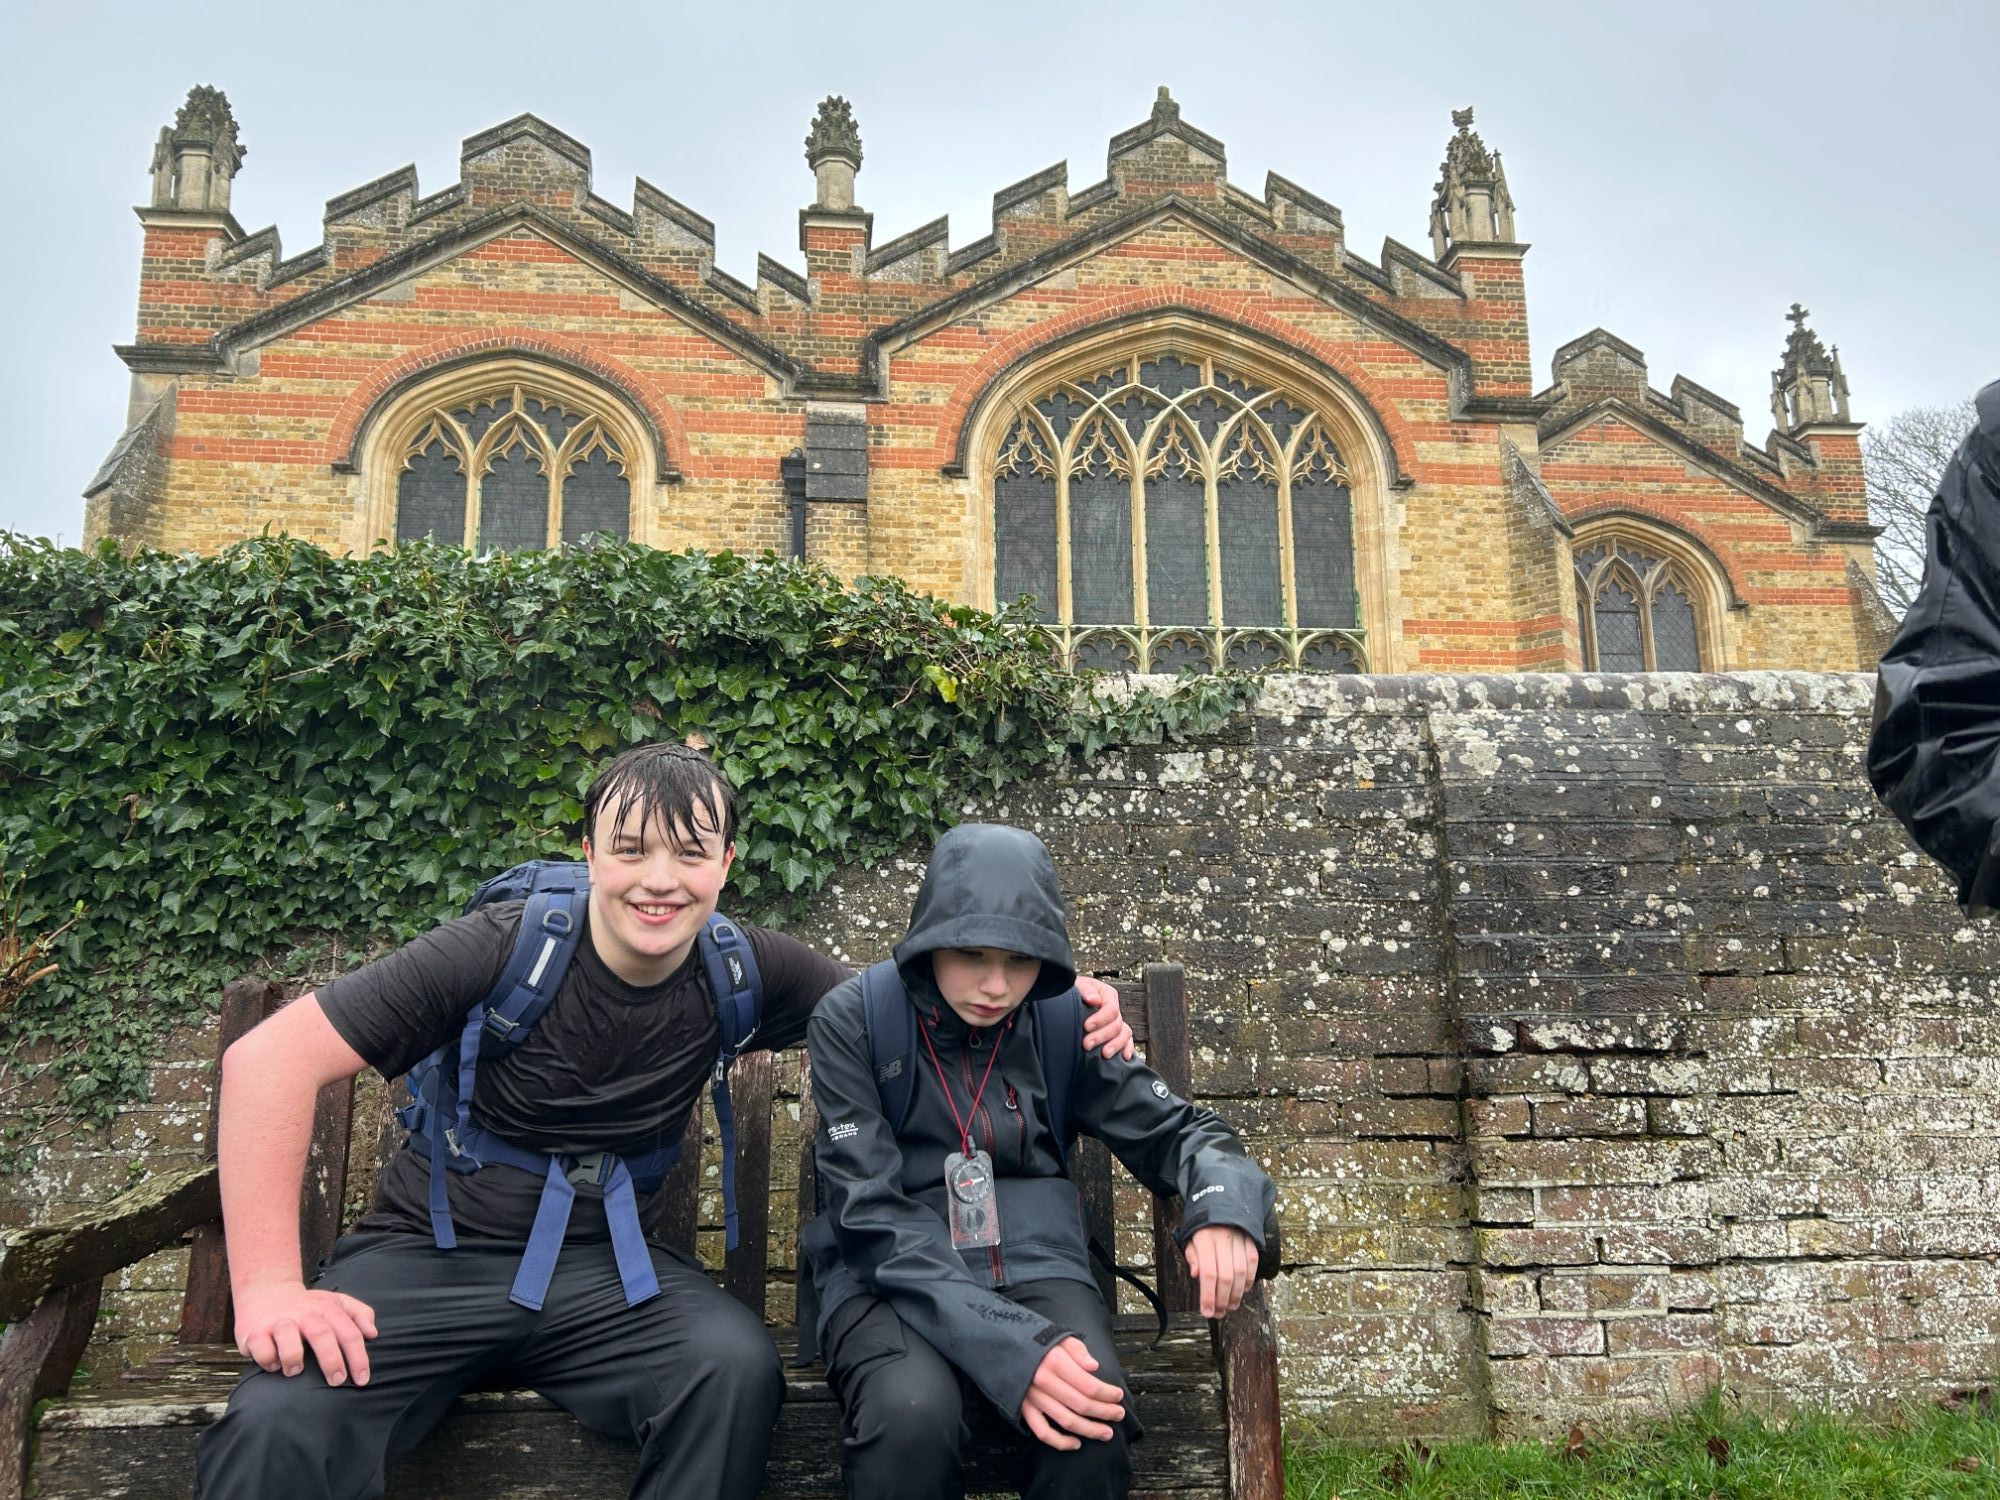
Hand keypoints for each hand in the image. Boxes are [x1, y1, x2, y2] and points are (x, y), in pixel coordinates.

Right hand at [234, 1278, 378, 1385]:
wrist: (265, 1290)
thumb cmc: (307, 1305)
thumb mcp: (335, 1302)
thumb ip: (359, 1313)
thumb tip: (373, 1333)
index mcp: (327, 1308)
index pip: (349, 1332)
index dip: (358, 1356)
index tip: (362, 1379)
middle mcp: (304, 1314)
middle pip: (322, 1335)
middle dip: (332, 1360)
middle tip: (336, 1381)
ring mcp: (279, 1322)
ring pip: (289, 1341)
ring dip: (294, 1359)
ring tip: (296, 1371)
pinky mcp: (255, 1332)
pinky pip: (262, 1350)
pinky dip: (269, 1360)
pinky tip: (274, 1364)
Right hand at [1020, 1336, 1126, 1450]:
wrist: (1006, 1347)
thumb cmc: (1038, 1342)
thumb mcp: (1060, 1336)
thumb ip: (1079, 1350)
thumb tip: (1094, 1367)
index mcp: (1055, 1362)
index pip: (1088, 1385)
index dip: (1107, 1393)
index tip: (1119, 1395)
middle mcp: (1044, 1381)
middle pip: (1081, 1404)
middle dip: (1104, 1412)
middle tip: (1119, 1415)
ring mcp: (1034, 1398)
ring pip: (1066, 1421)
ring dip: (1089, 1430)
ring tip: (1106, 1433)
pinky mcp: (1025, 1409)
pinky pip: (1043, 1432)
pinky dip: (1060, 1442)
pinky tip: (1076, 1444)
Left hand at [1075, 975, 1134, 1059]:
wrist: (1066, 1002)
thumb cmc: (1072, 992)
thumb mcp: (1076, 986)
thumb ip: (1085, 990)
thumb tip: (1093, 999)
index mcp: (1107, 995)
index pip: (1111, 1009)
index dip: (1100, 1019)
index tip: (1086, 1027)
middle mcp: (1113, 1009)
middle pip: (1116, 1024)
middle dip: (1102, 1036)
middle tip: (1086, 1044)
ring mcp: (1115, 1022)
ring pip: (1124, 1034)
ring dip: (1115, 1045)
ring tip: (1104, 1054)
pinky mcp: (1114, 1034)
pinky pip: (1127, 1041)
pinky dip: (1127, 1048)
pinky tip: (1124, 1056)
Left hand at [1183, 1225, 1256, 1318]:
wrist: (1222, 1199)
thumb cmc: (1203, 1225)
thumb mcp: (1190, 1237)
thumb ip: (1193, 1256)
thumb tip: (1196, 1275)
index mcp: (1205, 1238)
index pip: (1208, 1272)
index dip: (1208, 1296)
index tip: (1207, 1312)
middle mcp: (1223, 1239)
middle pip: (1226, 1276)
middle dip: (1222, 1299)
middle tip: (1219, 1313)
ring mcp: (1239, 1238)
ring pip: (1241, 1272)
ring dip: (1237, 1294)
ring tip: (1230, 1306)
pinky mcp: (1251, 1239)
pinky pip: (1253, 1263)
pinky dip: (1249, 1280)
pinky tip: (1243, 1291)